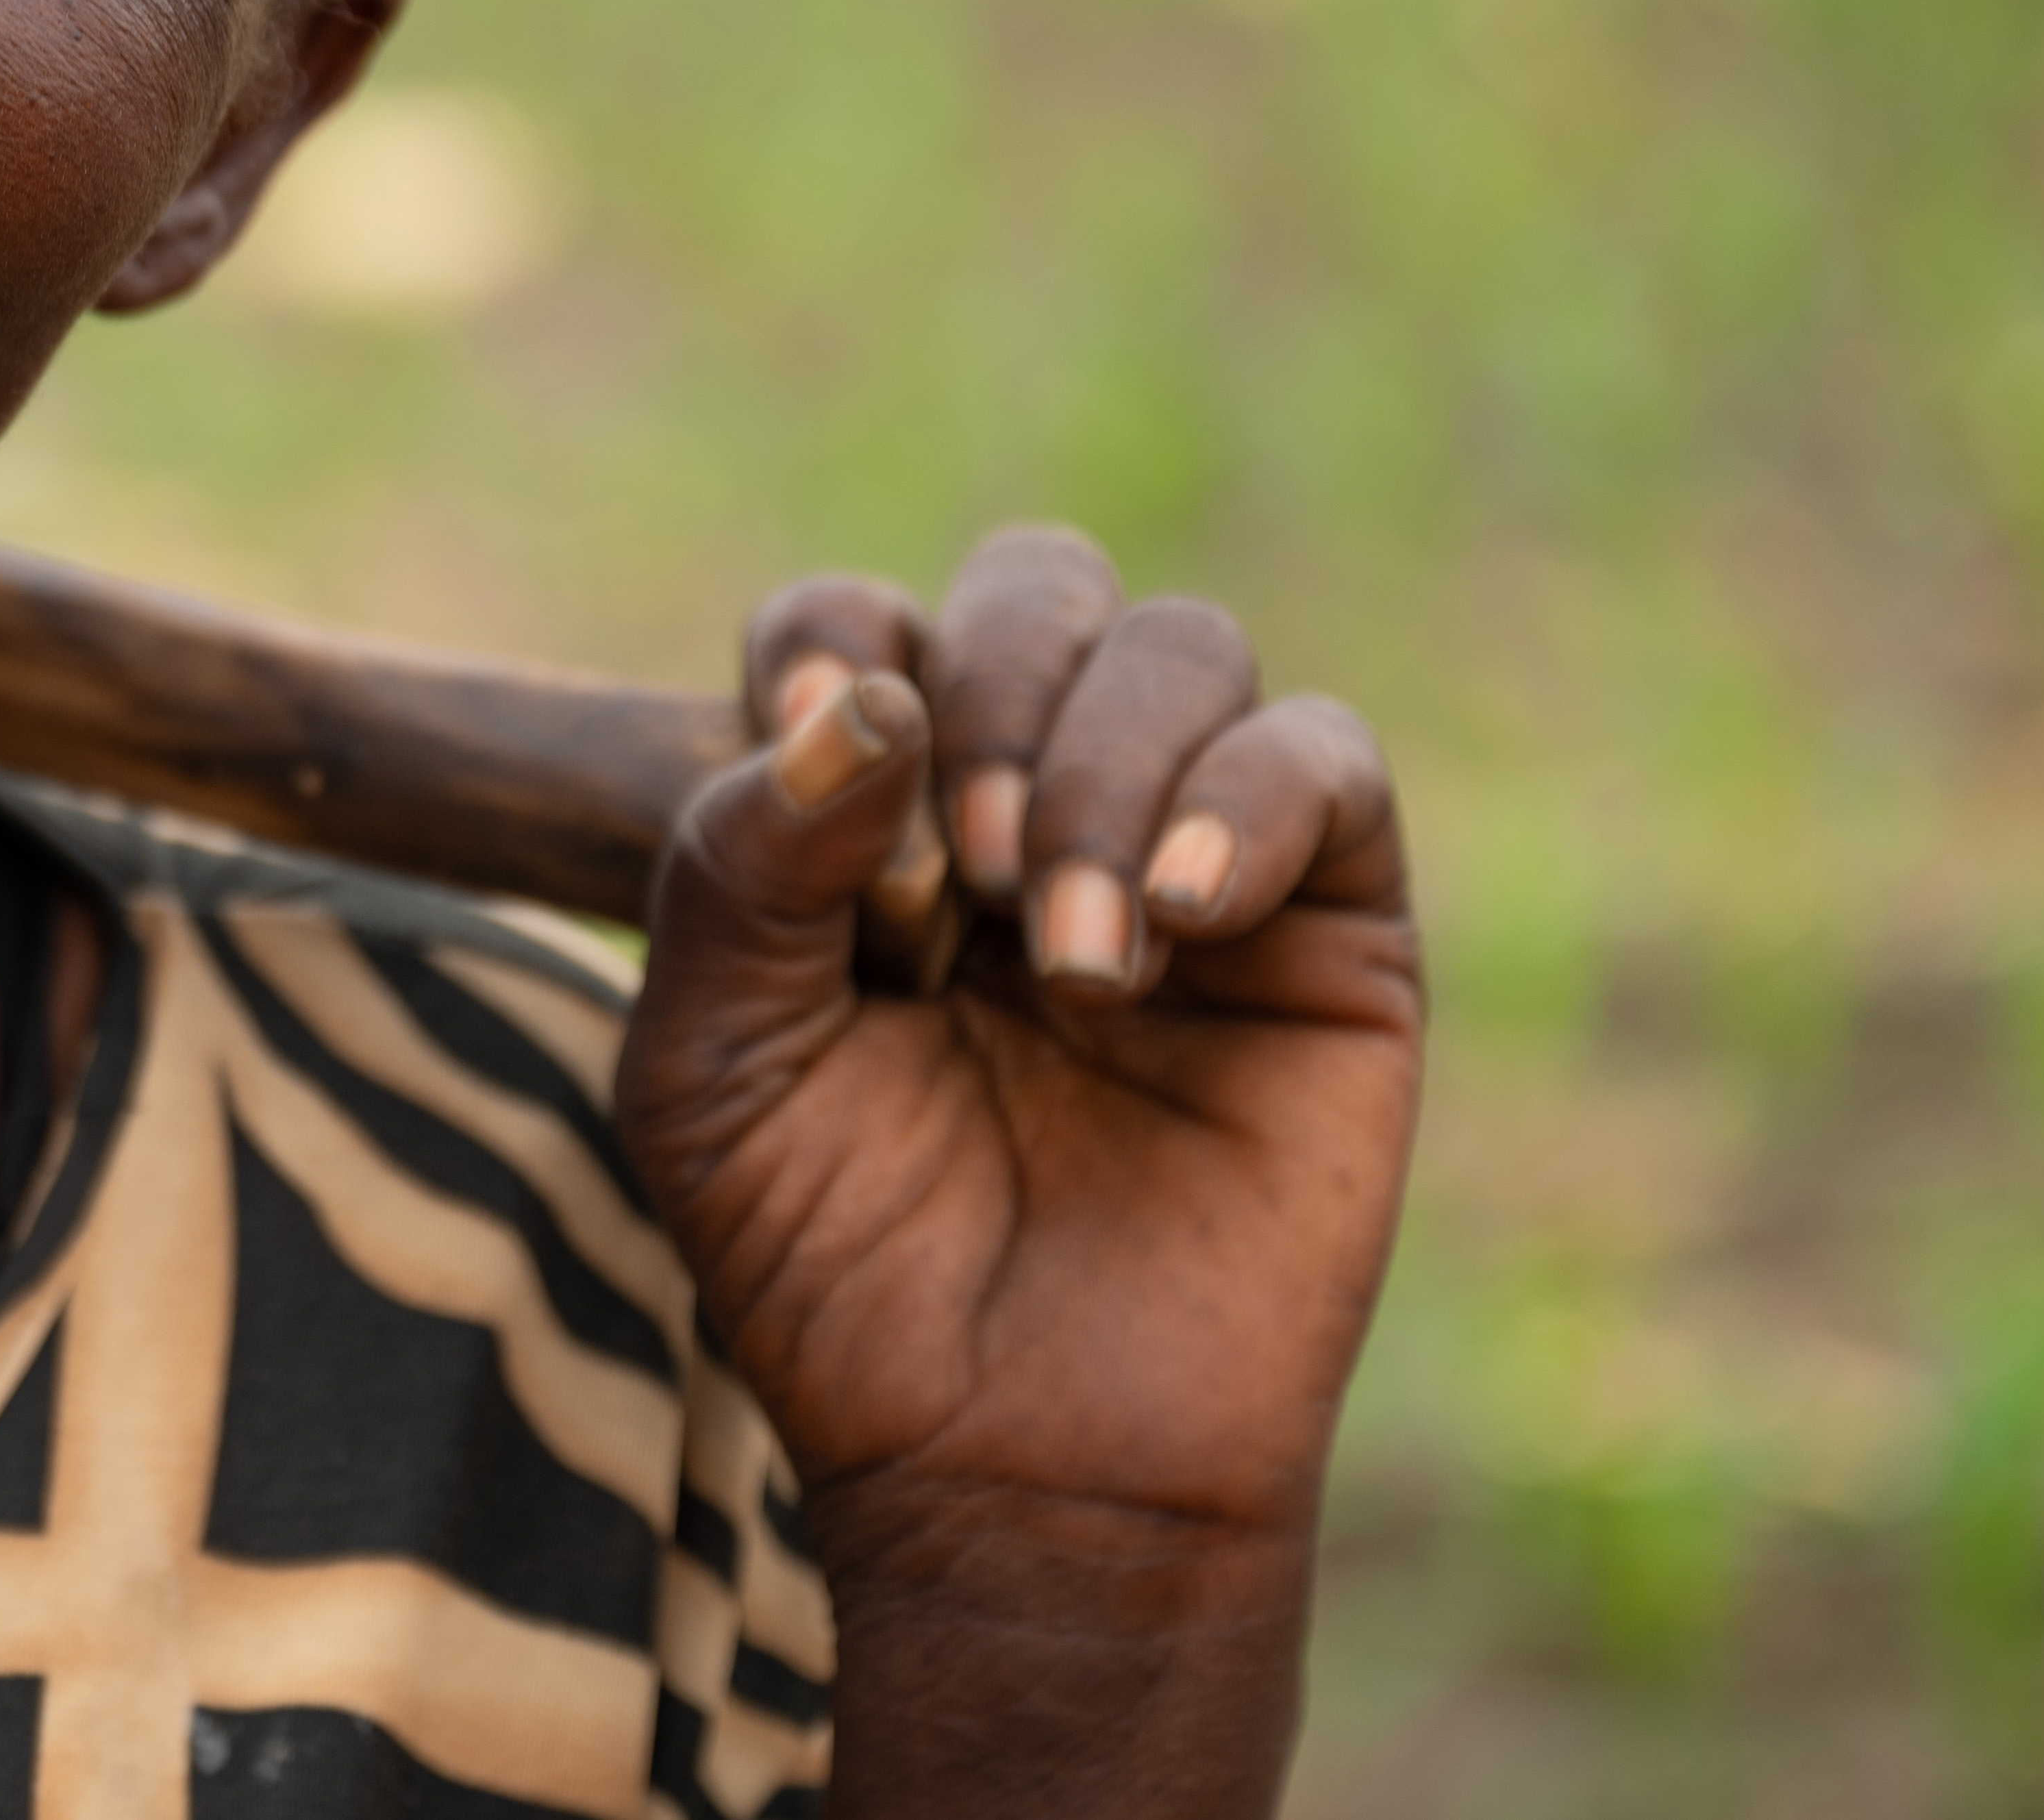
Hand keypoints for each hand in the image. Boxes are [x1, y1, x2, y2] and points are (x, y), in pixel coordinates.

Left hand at [612, 526, 1419, 1818]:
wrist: (1015, 1457)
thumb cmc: (843, 1269)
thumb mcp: (711, 1066)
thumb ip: (736, 863)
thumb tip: (868, 697)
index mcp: (877, 822)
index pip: (862, 625)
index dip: (839, 649)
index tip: (817, 772)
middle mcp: (1035, 806)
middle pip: (1036, 586)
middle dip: (993, 683)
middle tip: (958, 876)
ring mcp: (1188, 855)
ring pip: (1184, 648)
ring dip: (1103, 768)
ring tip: (1065, 957)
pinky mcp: (1332, 931)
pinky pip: (1328, 759)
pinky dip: (1247, 801)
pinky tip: (1171, 919)